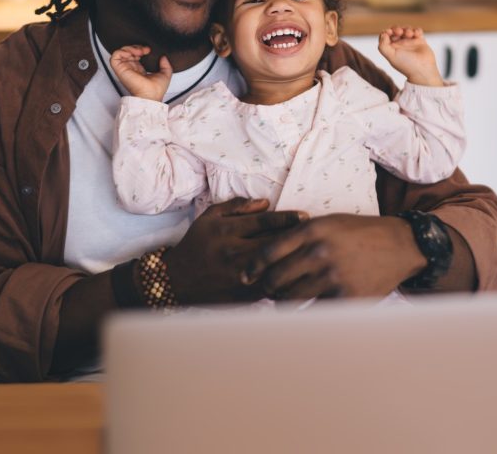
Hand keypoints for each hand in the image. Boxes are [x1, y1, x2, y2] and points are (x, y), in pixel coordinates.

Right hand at [110, 45, 171, 99]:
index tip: (148, 50)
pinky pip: (115, 56)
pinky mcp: (120, 69)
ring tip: (138, 51)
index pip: (134, 55)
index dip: (140, 49)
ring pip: (120, 52)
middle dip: (135, 46)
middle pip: (127, 52)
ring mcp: (124, 69)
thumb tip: (164, 57)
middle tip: (144, 50)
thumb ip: (166, 65)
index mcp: (138, 70)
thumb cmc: (156, 90)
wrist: (151, 96)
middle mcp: (130, 69)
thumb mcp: (165, 75)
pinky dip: (122, 51)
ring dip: (129, 48)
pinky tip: (131, 53)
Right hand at [163, 198, 308, 305]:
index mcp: (226, 231)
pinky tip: (299, 275)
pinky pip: (270, 288)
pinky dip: (284, 281)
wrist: (178, 279)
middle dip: (297, 238)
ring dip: (294, 261)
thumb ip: (237, 206)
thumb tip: (266, 202)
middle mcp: (233, 253)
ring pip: (275, 268)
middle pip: (274, 244)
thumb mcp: (210, 217)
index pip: (264, 222)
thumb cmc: (198, 243)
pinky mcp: (241, 294)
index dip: (288, 218)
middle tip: (317, 234)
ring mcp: (238, 276)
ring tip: (312, 254)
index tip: (306, 216)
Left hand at [246, 214, 425, 300]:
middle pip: (276, 278)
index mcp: (312, 229)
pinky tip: (304, 311)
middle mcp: (319, 252)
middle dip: (267, 288)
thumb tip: (267, 254)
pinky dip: (305, 313)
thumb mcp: (329, 222)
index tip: (247, 276)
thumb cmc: (360, 233)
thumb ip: (300, 235)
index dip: (253, 267)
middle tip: (267, 291)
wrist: (400, 246)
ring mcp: (332, 276)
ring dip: (283, 302)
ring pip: (290, 298)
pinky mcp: (345, 297)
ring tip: (283, 301)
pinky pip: (313, 311)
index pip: (269, 251)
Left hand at [378, 26, 443, 85]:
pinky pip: (417, 31)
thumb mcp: (391, 56)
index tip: (389, 32)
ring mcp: (410, 43)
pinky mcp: (420, 41)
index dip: (386, 31)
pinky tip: (417, 34)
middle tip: (400, 31)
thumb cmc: (406, 65)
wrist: (423, 70)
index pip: (386, 36)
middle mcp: (400, 45)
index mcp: (392, 49)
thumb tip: (383, 34)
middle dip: (397, 28)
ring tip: (410, 34)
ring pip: (406, 29)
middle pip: (396, 31)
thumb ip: (383, 46)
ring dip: (407, 29)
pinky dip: (417, 30)